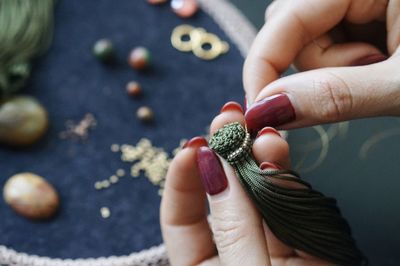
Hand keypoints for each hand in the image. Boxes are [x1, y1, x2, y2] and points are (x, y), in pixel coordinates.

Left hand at [160, 102, 330, 264]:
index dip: (182, 179)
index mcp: (205, 263)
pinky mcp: (307, 241)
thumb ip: (233, 227)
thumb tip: (217, 169)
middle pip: (224, 195)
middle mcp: (236, 248)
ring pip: (259, 193)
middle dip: (225, 156)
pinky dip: (286, 177)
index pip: (180, 216)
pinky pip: (293, 204)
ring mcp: (271, 244)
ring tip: (259, 132)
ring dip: (258, 158)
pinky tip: (278, 154)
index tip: (194, 146)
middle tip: (228, 120)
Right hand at [243, 0, 399, 132]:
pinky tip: (374, 71)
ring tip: (378, 78)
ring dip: (330, 73)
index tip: (257, 112)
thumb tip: (265, 110)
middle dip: (313, 69)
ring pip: (308, 40)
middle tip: (360, 85)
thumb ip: (335, 94)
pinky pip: (328, 44)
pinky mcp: (364, 18)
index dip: (264, 64)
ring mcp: (360, 2)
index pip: (288, 14)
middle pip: (294, 26)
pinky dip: (340, 70)